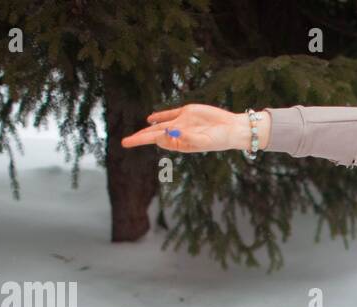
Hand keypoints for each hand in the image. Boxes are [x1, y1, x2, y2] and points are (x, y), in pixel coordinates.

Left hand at [121, 104, 269, 153]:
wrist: (231, 129)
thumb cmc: (219, 139)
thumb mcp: (201, 140)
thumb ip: (183, 138)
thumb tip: (163, 134)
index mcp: (179, 142)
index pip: (156, 140)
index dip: (142, 139)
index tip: (130, 141)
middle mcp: (177, 133)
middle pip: (154, 135)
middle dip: (139, 138)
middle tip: (125, 142)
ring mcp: (181, 123)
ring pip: (160, 125)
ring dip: (147, 129)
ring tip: (136, 135)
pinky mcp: (187, 113)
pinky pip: (169, 114)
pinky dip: (159, 116)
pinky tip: (150, 119)